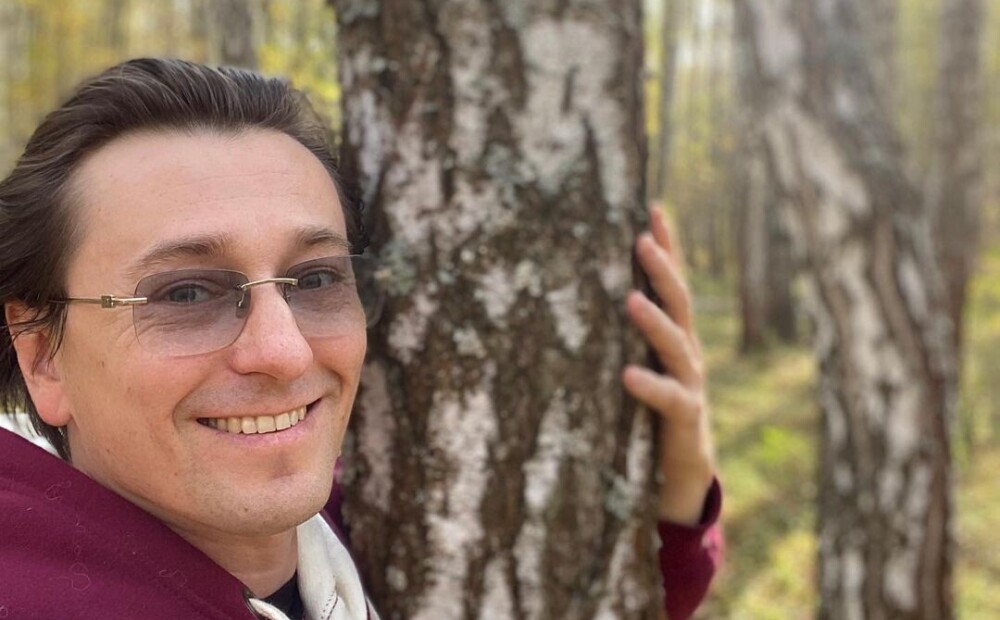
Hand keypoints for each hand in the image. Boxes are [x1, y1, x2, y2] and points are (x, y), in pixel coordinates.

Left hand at [623, 207, 715, 524]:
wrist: (682, 468)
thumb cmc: (651, 407)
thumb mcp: (641, 360)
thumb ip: (622, 331)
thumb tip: (581, 288)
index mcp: (675, 333)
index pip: (672, 281)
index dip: (666, 245)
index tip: (651, 207)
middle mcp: (687, 351)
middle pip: (680, 301)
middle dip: (663, 268)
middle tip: (640, 239)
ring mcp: (690, 382)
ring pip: (678, 344)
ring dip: (654, 320)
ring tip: (630, 298)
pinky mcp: (685, 417)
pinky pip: (669, 398)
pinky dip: (649, 385)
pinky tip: (627, 374)